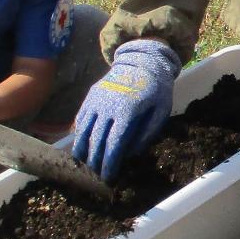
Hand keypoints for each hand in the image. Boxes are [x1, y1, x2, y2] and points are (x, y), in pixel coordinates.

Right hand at [71, 41, 179, 178]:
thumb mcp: (161, 111)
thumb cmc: (156, 89)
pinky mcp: (90, 95)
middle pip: (96, 140)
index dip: (109, 163)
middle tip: (97, 175)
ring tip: (84, 164)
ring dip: (82, 149)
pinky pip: (81, 118)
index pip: (114, 144)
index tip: (108, 177)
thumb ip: (148, 133)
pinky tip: (80, 145)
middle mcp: (107, 106)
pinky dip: (78, 133)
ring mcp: (96, 100)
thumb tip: (131, 154)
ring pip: (83, 130)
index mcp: (127, 112)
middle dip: (95, 161)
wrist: (143, 61)